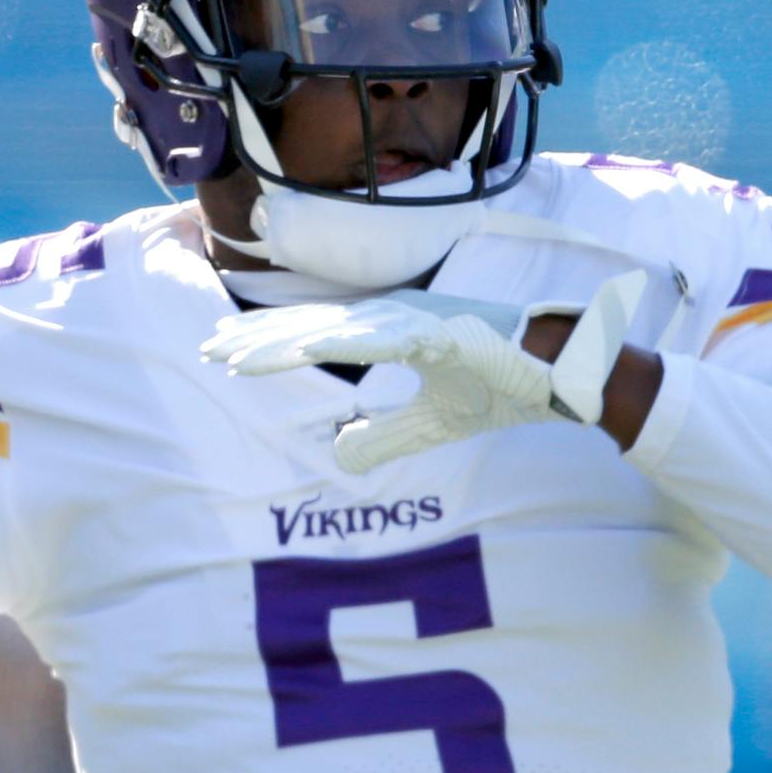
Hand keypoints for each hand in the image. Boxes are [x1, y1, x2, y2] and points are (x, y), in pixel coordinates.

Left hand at [201, 272, 647, 473]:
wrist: (566, 374)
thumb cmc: (503, 385)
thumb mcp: (432, 424)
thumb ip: (385, 436)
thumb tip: (338, 455)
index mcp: (392, 330)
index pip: (315, 334)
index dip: (268, 343)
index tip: (221, 353)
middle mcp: (397, 317)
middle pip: (311, 324)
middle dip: (255, 338)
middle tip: (205, 351)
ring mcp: (419, 321)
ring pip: (333, 328)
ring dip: (281, 342)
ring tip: (234, 357)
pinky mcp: (443, 332)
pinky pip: (383, 337)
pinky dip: (342, 339)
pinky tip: (306, 347)